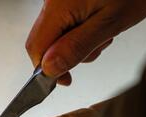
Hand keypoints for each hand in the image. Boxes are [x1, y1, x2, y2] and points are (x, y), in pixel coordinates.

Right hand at [26, 0, 145, 84]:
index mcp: (58, 6)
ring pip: (57, 36)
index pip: (36, 47)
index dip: (48, 69)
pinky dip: (81, 31)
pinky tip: (100, 23)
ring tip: (104, 32)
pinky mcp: (69, 1)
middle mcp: (54, 1)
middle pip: (44, 42)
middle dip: (67, 55)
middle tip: (96, 47)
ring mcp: (60, 0)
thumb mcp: (109, 24)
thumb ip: (76, 47)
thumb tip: (49, 68)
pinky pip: (66, 24)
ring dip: (78, 44)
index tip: (66, 80)